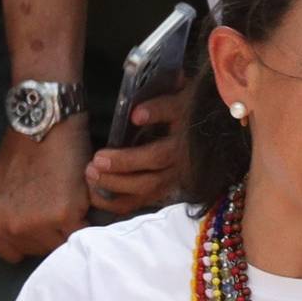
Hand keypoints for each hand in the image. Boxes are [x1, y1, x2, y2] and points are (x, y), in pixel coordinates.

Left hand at [0, 118, 90, 261]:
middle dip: (49, 232)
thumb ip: (5, 215)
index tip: (39, 220)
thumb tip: (26, 236)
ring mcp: (31, 223)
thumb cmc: (25, 150)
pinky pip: (80, 233)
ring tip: (67, 199)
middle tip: (55, 203)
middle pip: (37, 250)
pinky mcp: (60, 216)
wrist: (45, 124)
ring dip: (68, 227)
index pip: (12, 253)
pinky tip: (79, 199)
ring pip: (59, 244)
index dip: (30, 237)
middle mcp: (3, 225)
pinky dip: (84, 219)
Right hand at [87, 92, 186, 214]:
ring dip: (126, 159)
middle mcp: (181, 164)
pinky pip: (170, 112)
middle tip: (90, 171)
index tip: (91, 191)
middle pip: (149, 183)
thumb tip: (102, 178)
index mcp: (172, 177)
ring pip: (158, 157)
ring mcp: (186, 138)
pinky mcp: (186, 108)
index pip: (143, 197)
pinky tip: (135, 116)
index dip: (115, 199)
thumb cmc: (180, 131)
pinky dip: (154, 113)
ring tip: (100, 157)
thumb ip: (141, 170)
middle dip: (116, 182)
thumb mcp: (163, 158)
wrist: (211, 101)